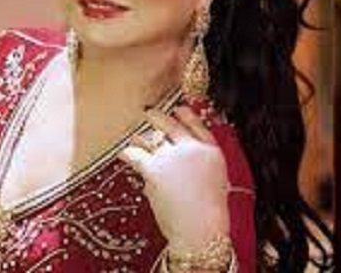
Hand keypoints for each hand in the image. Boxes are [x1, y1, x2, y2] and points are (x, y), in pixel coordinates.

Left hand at [118, 105, 229, 252]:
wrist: (200, 230)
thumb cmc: (208, 214)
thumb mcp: (216, 182)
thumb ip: (200, 165)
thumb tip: (180, 158)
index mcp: (211, 152)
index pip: (197, 124)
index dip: (185, 114)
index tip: (178, 109)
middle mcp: (191, 148)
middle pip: (171, 124)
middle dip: (157, 117)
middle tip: (148, 112)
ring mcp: (171, 156)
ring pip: (151, 138)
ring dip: (141, 137)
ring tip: (135, 137)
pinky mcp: (153, 168)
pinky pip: (135, 154)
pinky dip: (128, 153)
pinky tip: (124, 153)